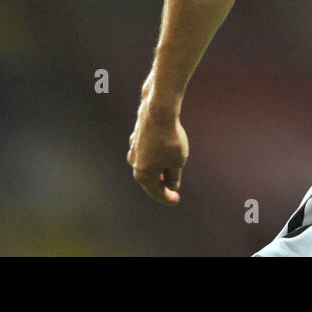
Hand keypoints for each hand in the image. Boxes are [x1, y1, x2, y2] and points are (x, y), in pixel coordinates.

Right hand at [127, 75, 188, 204]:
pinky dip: (156, 153)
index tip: (176, 200)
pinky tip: (164, 149)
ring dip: (159, 168)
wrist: (159, 111)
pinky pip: (147, 150)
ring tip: (171, 167)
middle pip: (150, 179)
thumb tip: (171, 186)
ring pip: (147, 163)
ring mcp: (133, 149)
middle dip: (162, 183)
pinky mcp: (136, 136)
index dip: (168, 198)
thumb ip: (174, 177)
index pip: (157, 192)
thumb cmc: (170, 139)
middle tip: (174, 187)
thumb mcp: (177, 162)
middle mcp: (134, 163)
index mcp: (143, 175)